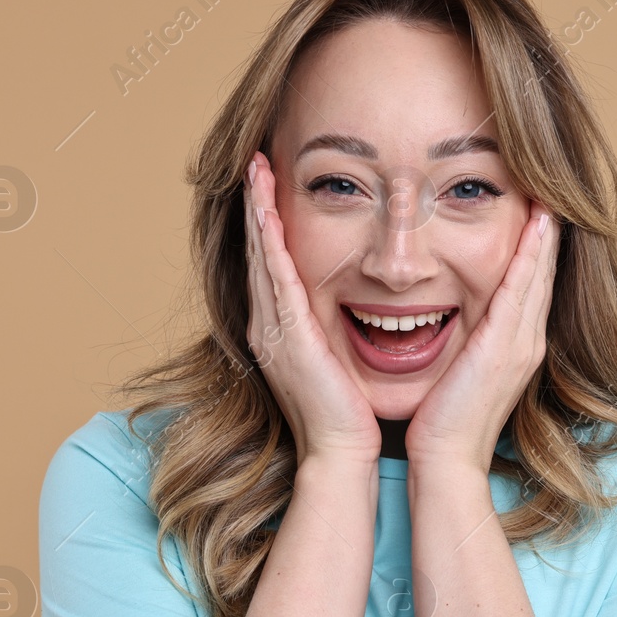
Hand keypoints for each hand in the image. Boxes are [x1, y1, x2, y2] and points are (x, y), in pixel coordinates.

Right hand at [243, 150, 381, 465]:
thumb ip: (337, 333)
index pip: (274, 263)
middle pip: (258, 251)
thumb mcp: (340, 362)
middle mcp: (269, 326)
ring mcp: (272, 331)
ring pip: (261, 255)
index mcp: (284, 330)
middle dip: (255, 205)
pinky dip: (268, 241)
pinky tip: (266, 209)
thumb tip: (361, 306)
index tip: (271, 185)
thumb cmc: (350, 416)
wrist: (341, 456)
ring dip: (256, 210)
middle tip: (254, 161)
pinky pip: (275, 277)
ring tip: (255, 169)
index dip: (268, 223)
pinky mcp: (286, 337)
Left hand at [405, 200, 559, 473]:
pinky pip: (523, 288)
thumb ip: (464, 343)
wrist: (445, 460)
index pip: (530, 286)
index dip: (537, 249)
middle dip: (547, 233)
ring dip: (546, 234)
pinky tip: (538, 223)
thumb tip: (452, 319)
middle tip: (551, 190)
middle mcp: (528, 341)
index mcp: (516, 346)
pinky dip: (533, 254)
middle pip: (544, 274)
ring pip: (540, 274)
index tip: (536, 210)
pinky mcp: (506, 345)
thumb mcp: (459, 372)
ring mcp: (522, 344)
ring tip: (550, 193)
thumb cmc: (441, 422)